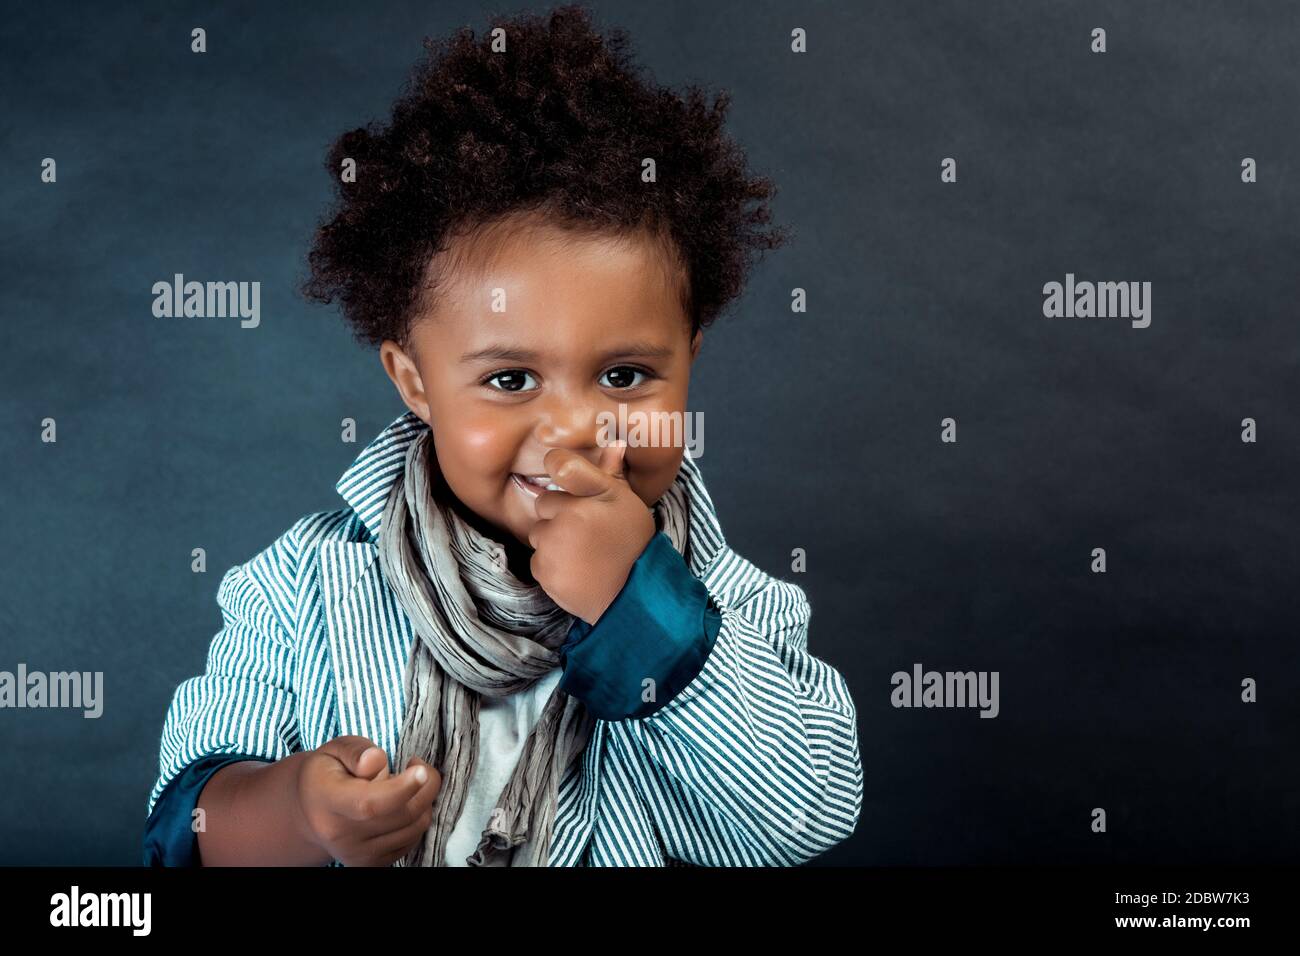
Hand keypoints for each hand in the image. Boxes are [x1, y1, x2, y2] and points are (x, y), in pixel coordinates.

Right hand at [294, 735, 441, 866]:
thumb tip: (375, 760)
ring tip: (409, 783)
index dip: (402, 788)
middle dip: (425, 785)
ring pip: (414, 828)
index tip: (420, 770)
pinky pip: (412, 840)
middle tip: (418, 766)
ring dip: (424, 801)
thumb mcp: (335, 749)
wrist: (309, 811)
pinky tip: (404, 803)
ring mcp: (356, 854)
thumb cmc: (327, 773)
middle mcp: (340, 834)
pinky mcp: (371, 863)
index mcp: (327, 801)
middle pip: (400, 815)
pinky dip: (418, 819)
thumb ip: (356, 751)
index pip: (369, 803)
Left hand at [529, 441, 656, 624]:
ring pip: (538, 533)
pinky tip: (575, 570)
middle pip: (545, 504)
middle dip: (558, 515)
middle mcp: (570, 516)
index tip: (562, 477)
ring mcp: (553, 544)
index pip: (562, 466)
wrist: (633, 597)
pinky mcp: (543, 570)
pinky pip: (537, 559)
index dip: (559, 470)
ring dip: (552, 541)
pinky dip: (551, 565)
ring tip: (581, 553)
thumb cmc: (632, 545)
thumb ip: (612, 475)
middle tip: (585, 531)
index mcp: (594, 496)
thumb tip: (616, 442)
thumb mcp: (628, 505)